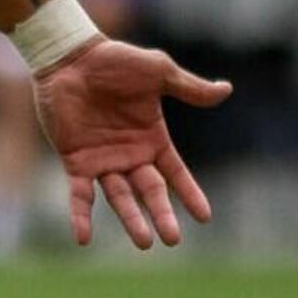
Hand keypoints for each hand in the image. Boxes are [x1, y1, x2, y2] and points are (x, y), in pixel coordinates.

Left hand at [33, 38, 230, 249]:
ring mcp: (103, 160)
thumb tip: (227, 90)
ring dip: (131, 219)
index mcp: (152, 138)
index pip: (176, 173)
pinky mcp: (75, 161)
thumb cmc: (115, 61)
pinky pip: (80, 194)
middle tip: (172, 238)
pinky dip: (81, 215)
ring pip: (120, 197)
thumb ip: (189, 87)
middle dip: (161, 214)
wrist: (71, 56)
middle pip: (150, 191)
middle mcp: (130, 155)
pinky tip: (84, 238)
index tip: (205, 217)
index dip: (189, 193)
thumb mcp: (158, 72)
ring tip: (144, 242)